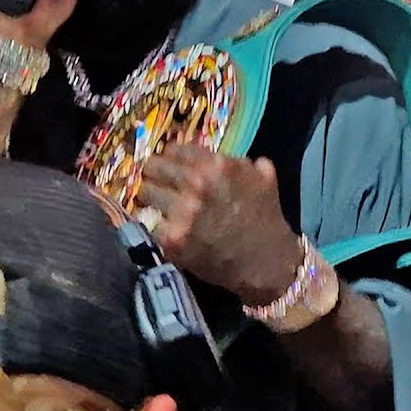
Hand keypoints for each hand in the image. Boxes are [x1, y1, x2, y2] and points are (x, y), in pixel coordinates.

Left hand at [140, 144, 302, 306]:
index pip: (172, 150)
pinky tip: (163, 227)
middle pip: (152, 167)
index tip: (170, 166)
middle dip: (155, 175)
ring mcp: (182, 212)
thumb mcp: (263, 177)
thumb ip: (240, 161)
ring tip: (158, 206)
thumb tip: (218, 155)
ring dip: (151, 199)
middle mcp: (197, 184)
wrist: (265, 260)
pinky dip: (155, 224)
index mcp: (216, 165)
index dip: (170, 158)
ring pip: (144, 193)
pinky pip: (148, 222)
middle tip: (158, 184)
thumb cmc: (265, 217)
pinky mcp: (172, 239)